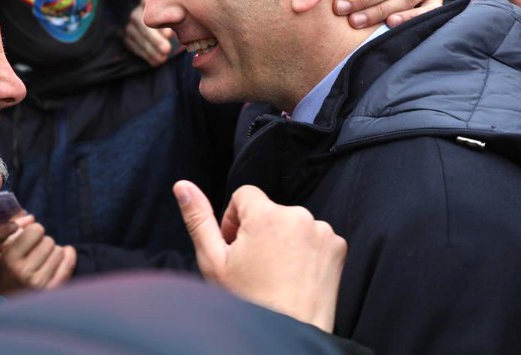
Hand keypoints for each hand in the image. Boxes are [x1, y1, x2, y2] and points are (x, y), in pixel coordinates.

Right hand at [0, 216, 75, 295]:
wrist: (5, 306)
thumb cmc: (2, 274)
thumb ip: (12, 230)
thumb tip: (30, 217)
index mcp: (9, 260)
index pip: (36, 230)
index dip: (33, 232)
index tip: (28, 240)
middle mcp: (25, 272)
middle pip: (49, 240)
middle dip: (42, 244)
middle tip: (34, 254)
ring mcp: (41, 284)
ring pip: (60, 251)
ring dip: (52, 253)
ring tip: (41, 263)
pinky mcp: (53, 291)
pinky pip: (68, 265)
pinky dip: (67, 258)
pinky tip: (61, 259)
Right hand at [126, 0, 178, 65]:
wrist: (160, 28)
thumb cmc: (174, 18)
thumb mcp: (177, 13)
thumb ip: (178, 15)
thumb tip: (183, 24)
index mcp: (149, 0)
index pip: (149, 2)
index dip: (157, 16)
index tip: (168, 32)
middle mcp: (137, 11)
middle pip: (143, 24)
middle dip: (155, 39)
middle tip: (166, 49)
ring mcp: (130, 25)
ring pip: (139, 37)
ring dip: (151, 50)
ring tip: (163, 58)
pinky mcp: (127, 38)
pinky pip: (134, 47)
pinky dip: (146, 55)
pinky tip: (156, 61)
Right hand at [175, 181, 346, 332]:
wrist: (289, 335)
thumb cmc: (249, 301)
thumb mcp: (213, 262)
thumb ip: (198, 218)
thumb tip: (183, 185)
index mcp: (267, 215)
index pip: (244, 195)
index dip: (235, 221)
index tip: (237, 249)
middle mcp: (299, 215)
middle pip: (269, 210)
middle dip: (259, 231)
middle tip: (255, 266)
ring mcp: (323, 232)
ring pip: (291, 223)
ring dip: (283, 240)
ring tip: (277, 274)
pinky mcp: (338, 247)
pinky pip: (314, 237)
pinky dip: (305, 251)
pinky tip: (296, 276)